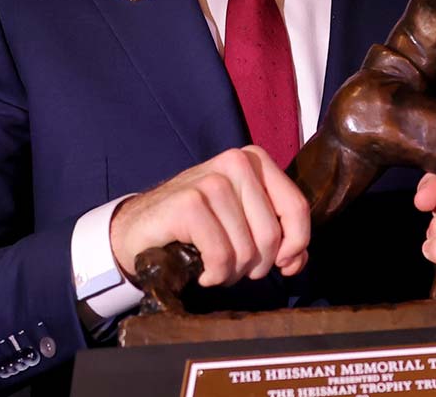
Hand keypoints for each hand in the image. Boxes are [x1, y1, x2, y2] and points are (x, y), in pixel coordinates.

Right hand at [110, 146, 309, 287]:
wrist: (138, 230)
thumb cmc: (196, 228)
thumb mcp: (243, 224)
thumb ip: (279, 238)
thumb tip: (297, 260)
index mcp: (254, 161)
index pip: (296, 208)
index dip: (296, 245)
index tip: (282, 264)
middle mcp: (235, 163)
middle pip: (272, 235)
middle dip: (256, 265)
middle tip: (233, 267)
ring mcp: (211, 181)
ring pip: (247, 249)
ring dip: (232, 273)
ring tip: (215, 268)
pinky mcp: (189, 203)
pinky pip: (221, 256)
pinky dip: (214, 274)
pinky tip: (203, 272)